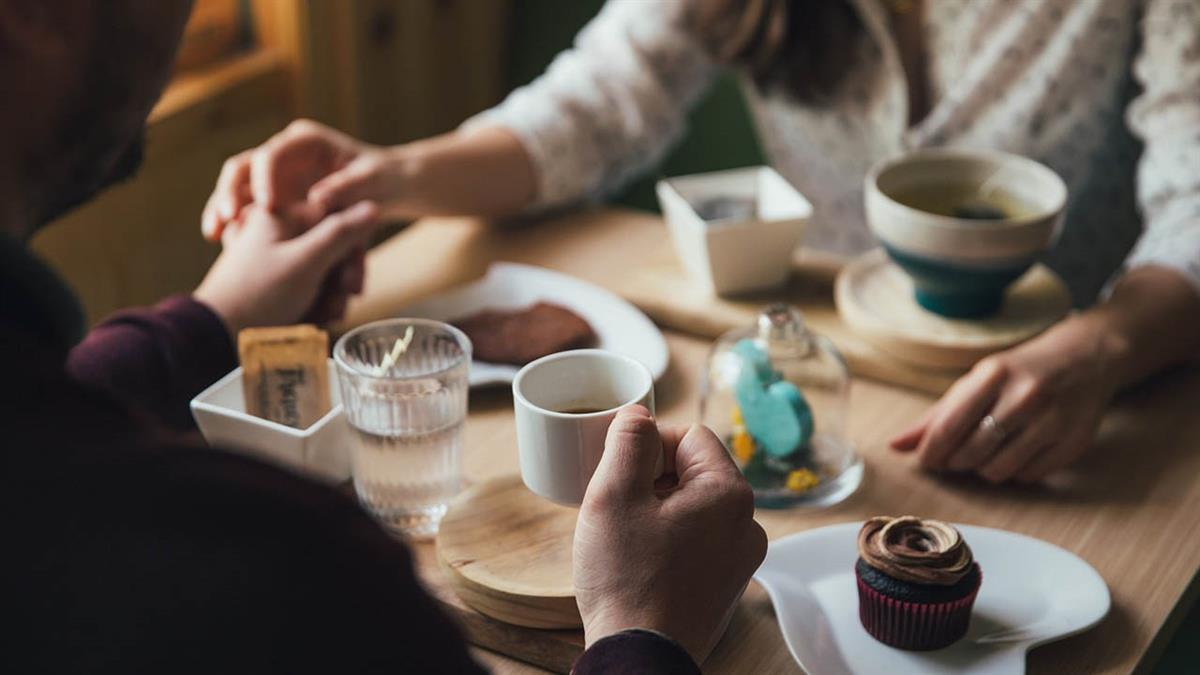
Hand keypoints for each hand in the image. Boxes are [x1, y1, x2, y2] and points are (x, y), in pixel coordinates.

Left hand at [194, 201, 377, 335]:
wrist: (216, 334)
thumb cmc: (258, 295)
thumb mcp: (306, 261)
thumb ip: (341, 233)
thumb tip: (372, 206)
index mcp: (281, 214)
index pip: (336, 218)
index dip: (351, 249)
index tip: (351, 279)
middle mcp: (278, 231)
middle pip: (331, 246)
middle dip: (340, 279)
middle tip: (341, 303)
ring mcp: (275, 256)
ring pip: (322, 269)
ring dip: (331, 295)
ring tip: (324, 316)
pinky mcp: (273, 280)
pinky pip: (307, 285)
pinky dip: (315, 302)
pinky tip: (314, 319)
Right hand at [201, 119, 409, 241]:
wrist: (388, 187)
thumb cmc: (383, 179)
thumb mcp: (372, 182)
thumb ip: (347, 187)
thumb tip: (318, 198)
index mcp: (305, 141)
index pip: (273, 153)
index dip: (265, 178)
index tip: (267, 206)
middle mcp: (284, 152)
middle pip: (244, 166)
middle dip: (230, 191)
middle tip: (227, 219)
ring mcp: (275, 174)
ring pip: (237, 186)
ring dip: (222, 208)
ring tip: (214, 234)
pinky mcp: (273, 195)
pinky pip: (245, 206)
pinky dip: (234, 222)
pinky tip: (223, 242)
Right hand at [574, 406, 766, 663]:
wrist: (639, 656)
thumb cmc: (627, 579)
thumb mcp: (613, 495)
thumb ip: (628, 441)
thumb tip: (638, 414)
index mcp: (729, 493)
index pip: (690, 435)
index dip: (649, 444)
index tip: (620, 471)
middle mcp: (747, 524)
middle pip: (695, 471)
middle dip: (652, 478)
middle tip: (617, 505)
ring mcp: (740, 559)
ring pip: (695, 507)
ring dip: (659, 510)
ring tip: (626, 536)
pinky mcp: (726, 585)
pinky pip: (699, 541)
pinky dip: (670, 541)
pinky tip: (640, 562)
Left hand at [889, 316, 1126, 482]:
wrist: (1086, 358)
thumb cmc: (1019, 371)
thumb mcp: (977, 381)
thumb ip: (936, 415)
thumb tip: (895, 446)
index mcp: (994, 375)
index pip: (949, 426)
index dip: (930, 451)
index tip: (925, 461)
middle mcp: (1026, 396)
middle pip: (971, 453)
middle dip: (956, 462)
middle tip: (956, 456)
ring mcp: (1054, 420)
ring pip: (999, 470)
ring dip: (984, 469)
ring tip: (987, 452)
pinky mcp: (1074, 442)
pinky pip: (1028, 476)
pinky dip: (1015, 472)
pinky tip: (1016, 452)